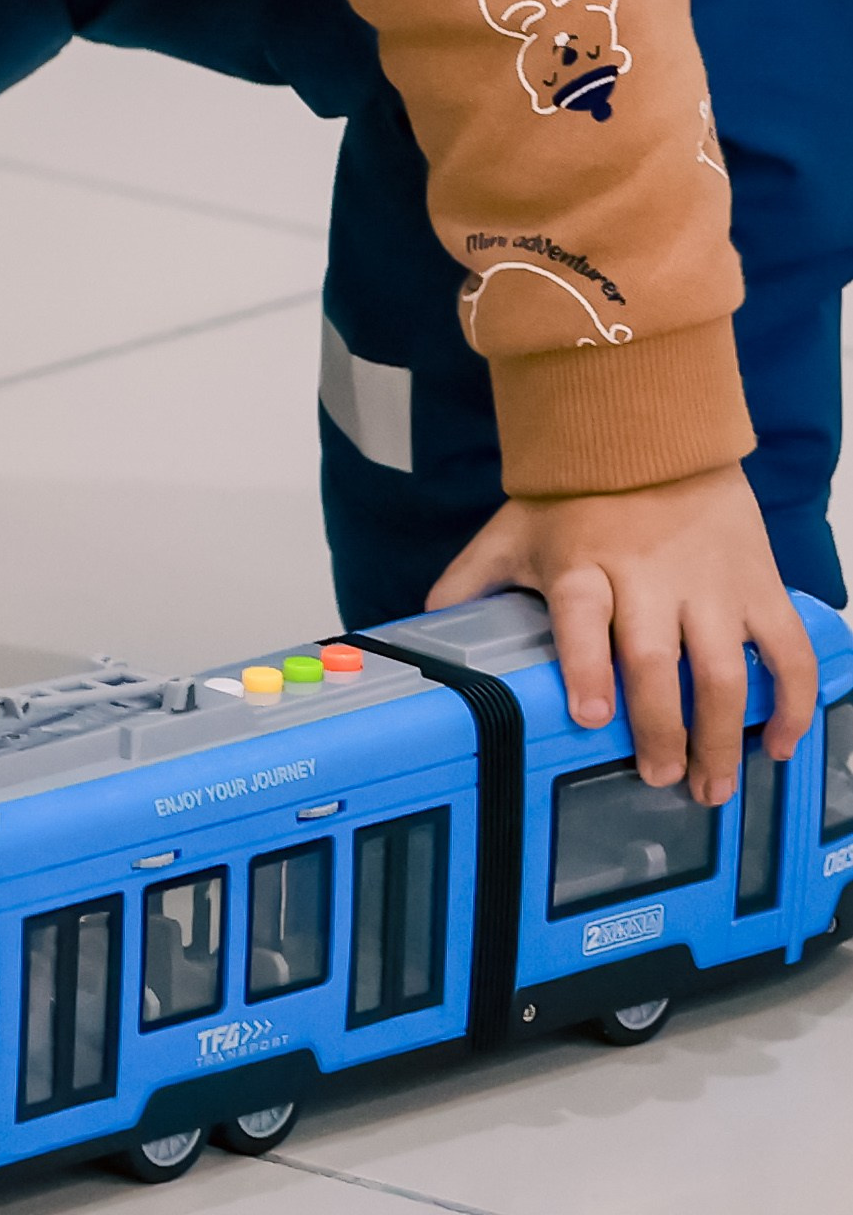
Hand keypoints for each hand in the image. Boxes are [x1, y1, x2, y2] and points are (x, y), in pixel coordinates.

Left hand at [429, 464, 816, 806]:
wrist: (656, 429)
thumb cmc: (580, 491)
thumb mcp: (516, 528)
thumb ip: (472, 578)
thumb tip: (423, 622)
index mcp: (583, 563)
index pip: (583, 615)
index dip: (588, 666)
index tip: (592, 716)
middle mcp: (649, 575)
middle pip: (656, 660)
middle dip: (661, 728)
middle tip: (660, 777)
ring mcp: (710, 582)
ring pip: (723, 669)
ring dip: (722, 735)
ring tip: (711, 785)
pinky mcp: (758, 582)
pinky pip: (785, 648)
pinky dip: (791, 700)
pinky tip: (779, 742)